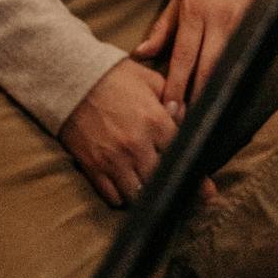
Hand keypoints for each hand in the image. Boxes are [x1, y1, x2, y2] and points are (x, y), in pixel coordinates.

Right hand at [60, 57, 181, 207]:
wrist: (72, 79)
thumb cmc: (114, 76)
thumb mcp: (149, 79)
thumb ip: (172, 97)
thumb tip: (186, 116)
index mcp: (155, 121)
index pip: (182, 155)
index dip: (196, 172)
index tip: (206, 190)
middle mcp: (137, 145)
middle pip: (162, 181)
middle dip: (173, 189)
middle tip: (184, 200)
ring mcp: (114, 159)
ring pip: (138, 195)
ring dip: (146, 195)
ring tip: (152, 193)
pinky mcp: (93, 168)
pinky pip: (113, 197)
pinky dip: (122, 198)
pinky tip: (127, 189)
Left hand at [133, 0, 277, 108]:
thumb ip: (163, 27)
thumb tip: (140, 54)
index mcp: (194, 11)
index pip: (182, 59)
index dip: (175, 88)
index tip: (168, 112)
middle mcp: (217, 20)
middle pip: (204, 71)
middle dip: (194, 100)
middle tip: (183, 125)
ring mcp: (240, 24)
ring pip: (224, 69)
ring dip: (212, 93)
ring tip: (201, 117)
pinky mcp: (257, 25)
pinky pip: (242, 58)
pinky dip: (232, 77)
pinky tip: (225, 93)